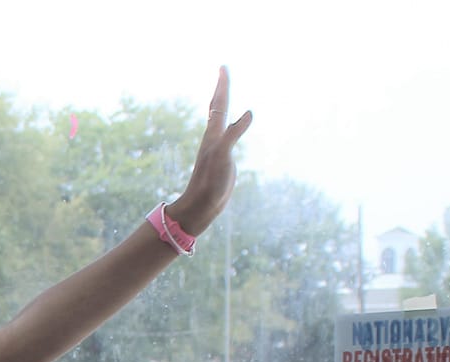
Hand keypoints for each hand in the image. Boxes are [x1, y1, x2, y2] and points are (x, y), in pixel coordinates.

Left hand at [164, 68, 252, 238]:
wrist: (201, 205)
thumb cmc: (209, 182)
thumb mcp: (222, 156)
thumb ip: (234, 133)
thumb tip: (249, 113)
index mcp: (213, 134)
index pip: (219, 104)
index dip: (222, 86)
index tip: (223, 67)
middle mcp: (214, 138)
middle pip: (218, 108)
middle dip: (222, 89)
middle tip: (223, 72)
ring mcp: (218, 148)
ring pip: (221, 120)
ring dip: (223, 105)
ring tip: (224, 93)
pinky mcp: (223, 160)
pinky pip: (229, 135)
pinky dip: (233, 125)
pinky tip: (234, 125)